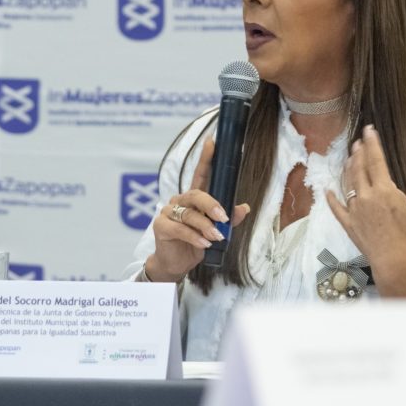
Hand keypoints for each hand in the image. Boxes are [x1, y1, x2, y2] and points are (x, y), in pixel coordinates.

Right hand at [145, 137, 250, 281]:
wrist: (176, 263)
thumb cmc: (196, 243)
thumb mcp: (216, 231)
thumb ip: (229, 220)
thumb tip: (244, 208)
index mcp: (192, 199)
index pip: (199, 175)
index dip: (205, 158)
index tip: (212, 142)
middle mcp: (179, 201)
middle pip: (195, 194)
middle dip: (211, 204)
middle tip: (224, 217)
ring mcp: (167, 212)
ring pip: (189, 213)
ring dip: (205, 225)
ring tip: (216, 237)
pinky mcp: (161, 226)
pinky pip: (179, 228)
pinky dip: (194, 236)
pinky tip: (203, 243)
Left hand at [325, 124, 405, 268]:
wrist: (393, 258)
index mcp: (383, 189)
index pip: (375, 160)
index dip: (371, 144)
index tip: (368, 130)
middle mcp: (365, 195)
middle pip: (359, 169)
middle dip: (357, 153)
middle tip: (357, 142)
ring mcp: (354, 208)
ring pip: (347, 183)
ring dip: (347, 169)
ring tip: (348, 158)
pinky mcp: (347, 222)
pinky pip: (336, 207)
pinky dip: (331, 198)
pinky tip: (327, 190)